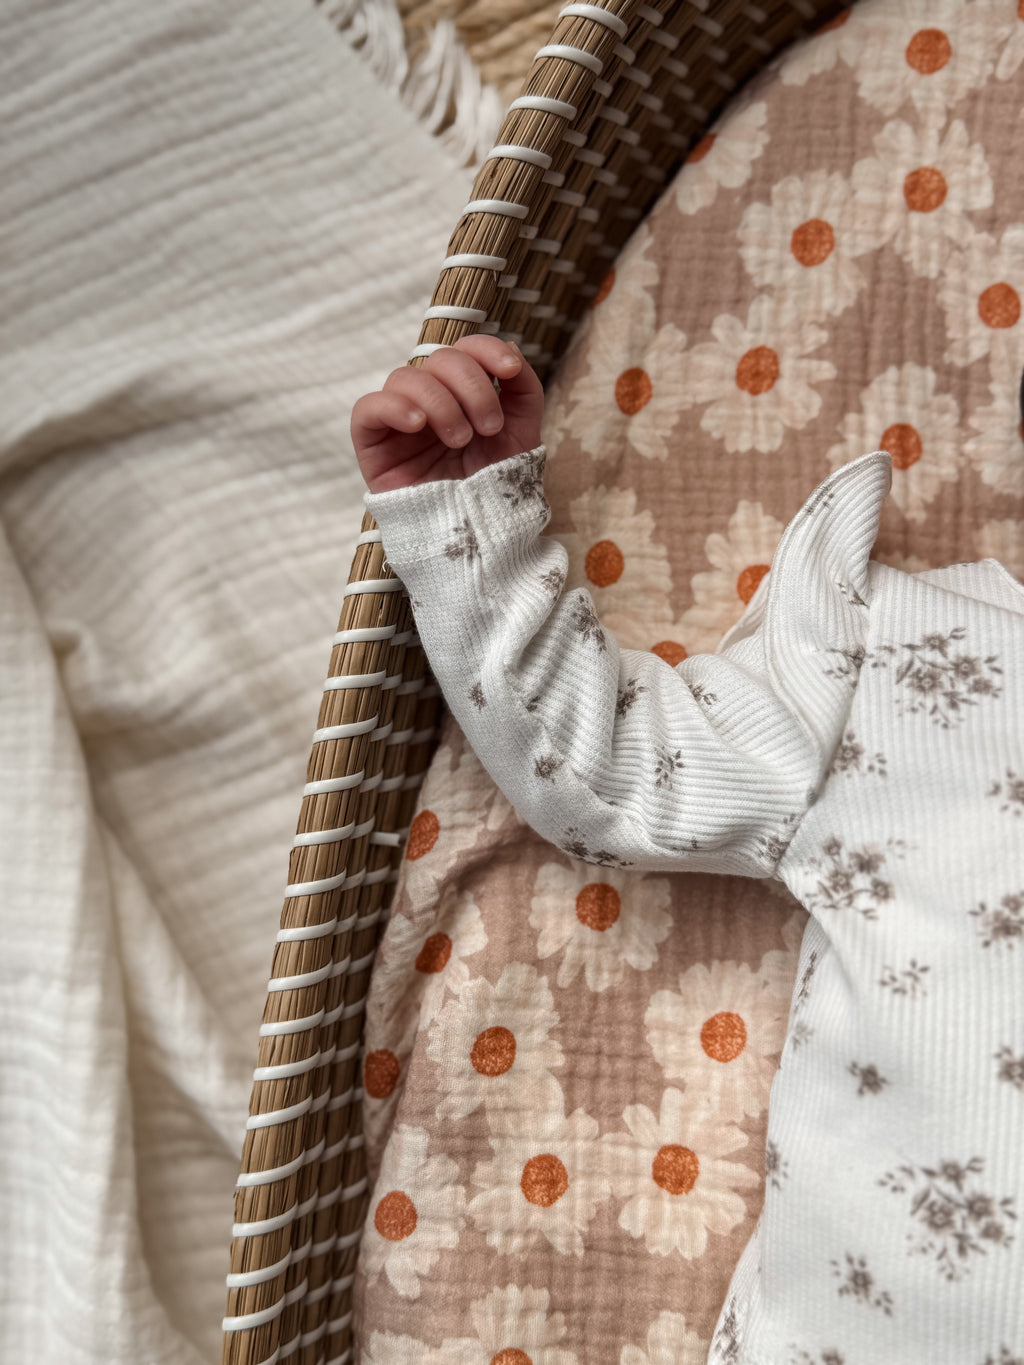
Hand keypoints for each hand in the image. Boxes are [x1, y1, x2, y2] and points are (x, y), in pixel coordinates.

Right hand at [351, 335, 543, 493]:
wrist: (480, 540)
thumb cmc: (497, 489)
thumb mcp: (522, 435)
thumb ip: (523, 389)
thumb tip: (509, 348)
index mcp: (462, 396)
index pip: (465, 350)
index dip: (486, 349)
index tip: (510, 372)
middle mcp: (430, 403)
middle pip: (439, 360)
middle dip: (471, 386)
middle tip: (488, 427)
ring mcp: (399, 423)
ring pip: (405, 377)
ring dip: (440, 402)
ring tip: (460, 439)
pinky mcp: (373, 446)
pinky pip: (367, 408)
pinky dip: (393, 406)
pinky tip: (419, 425)